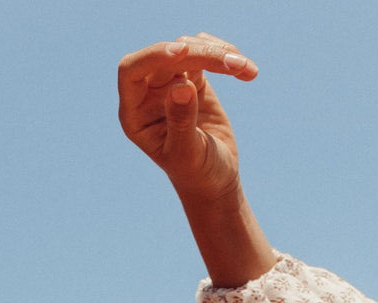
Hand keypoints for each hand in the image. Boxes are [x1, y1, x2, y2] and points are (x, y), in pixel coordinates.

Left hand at [118, 33, 257, 204]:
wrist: (215, 180)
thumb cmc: (197, 174)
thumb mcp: (189, 154)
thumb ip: (181, 122)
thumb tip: (181, 85)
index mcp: (135, 114)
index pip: (131, 71)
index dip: (154, 56)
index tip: (182, 54)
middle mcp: (147, 94)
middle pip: (167, 56)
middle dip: (200, 53)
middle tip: (233, 65)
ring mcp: (170, 84)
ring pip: (187, 48)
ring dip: (217, 52)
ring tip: (246, 69)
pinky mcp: (193, 79)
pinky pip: (203, 52)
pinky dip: (224, 54)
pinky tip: (244, 69)